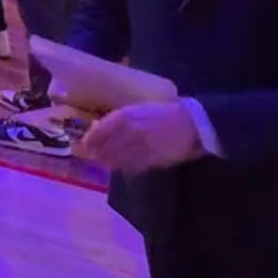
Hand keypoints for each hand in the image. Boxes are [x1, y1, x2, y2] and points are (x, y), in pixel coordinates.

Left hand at [77, 101, 205, 173]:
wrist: (192, 123)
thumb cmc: (164, 113)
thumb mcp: (138, 109)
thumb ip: (120, 119)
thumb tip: (99, 127)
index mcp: (126, 116)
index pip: (100, 131)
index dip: (91, 140)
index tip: (85, 144)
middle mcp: (130, 131)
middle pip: (106, 147)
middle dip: (97, 153)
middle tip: (92, 156)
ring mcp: (141, 147)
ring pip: (117, 158)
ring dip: (109, 162)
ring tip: (105, 162)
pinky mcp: (152, 159)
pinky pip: (133, 166)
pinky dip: (125, 167)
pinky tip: (122, 167)